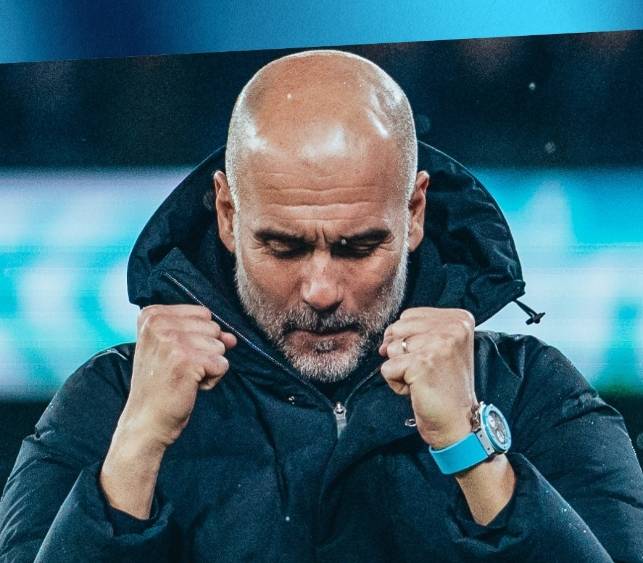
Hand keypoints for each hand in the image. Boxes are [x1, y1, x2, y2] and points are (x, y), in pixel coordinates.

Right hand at [120, 304, 237, 448]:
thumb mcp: (175, 350)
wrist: (146, 421)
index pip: (202, 313)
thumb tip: (231, 337)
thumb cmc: (161, 385)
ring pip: (219, 346)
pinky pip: (222, 364)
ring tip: (183, 377)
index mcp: (152, 315)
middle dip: (205, 351)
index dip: (198, 337)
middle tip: (179, 369)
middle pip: (213, 327)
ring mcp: (171, 341)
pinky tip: (190, 386)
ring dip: (208, 366)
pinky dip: (212, 379)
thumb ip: (204, 335)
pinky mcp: (187, 360)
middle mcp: (158, 324)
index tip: (175, 356)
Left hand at [379, 307, 476, 448]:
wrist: (457, 422)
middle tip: (427, 372)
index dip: (409, 340)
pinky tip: (418, 390)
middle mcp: (453, 327)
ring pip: (391, 348)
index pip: (409, 316)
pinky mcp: (422, 363)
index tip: (431, 359)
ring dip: (400, 369)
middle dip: (402, 354)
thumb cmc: (445, 386)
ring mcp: (439, 344)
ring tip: (423, 380)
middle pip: (397, 328)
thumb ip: (416, 332)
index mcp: (459, 319)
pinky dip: (396, 384)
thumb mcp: (440, 347)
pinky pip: (387, 368)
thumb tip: (384, 341)